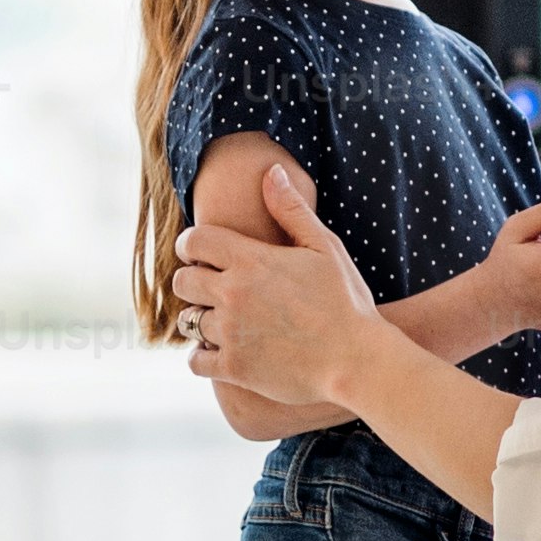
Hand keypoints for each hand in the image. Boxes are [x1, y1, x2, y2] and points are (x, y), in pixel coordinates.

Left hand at [175, 164, 381, 407]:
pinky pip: (195, 360)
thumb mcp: (325, 248)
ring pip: (187, 321)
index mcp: (251, 260)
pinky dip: (203, 356)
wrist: (357, 361)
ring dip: (200, 319)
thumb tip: (270, 172)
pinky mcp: (233, 368)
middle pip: (182, 281)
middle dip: (194, 281)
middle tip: (213, 288)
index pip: (193, 241)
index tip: (200, 253)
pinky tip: (222, 352)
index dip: (191, 245)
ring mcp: (230, 333)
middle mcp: (233, 294)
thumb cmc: (346, 302)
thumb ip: (291, 209)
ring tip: (222, 320)